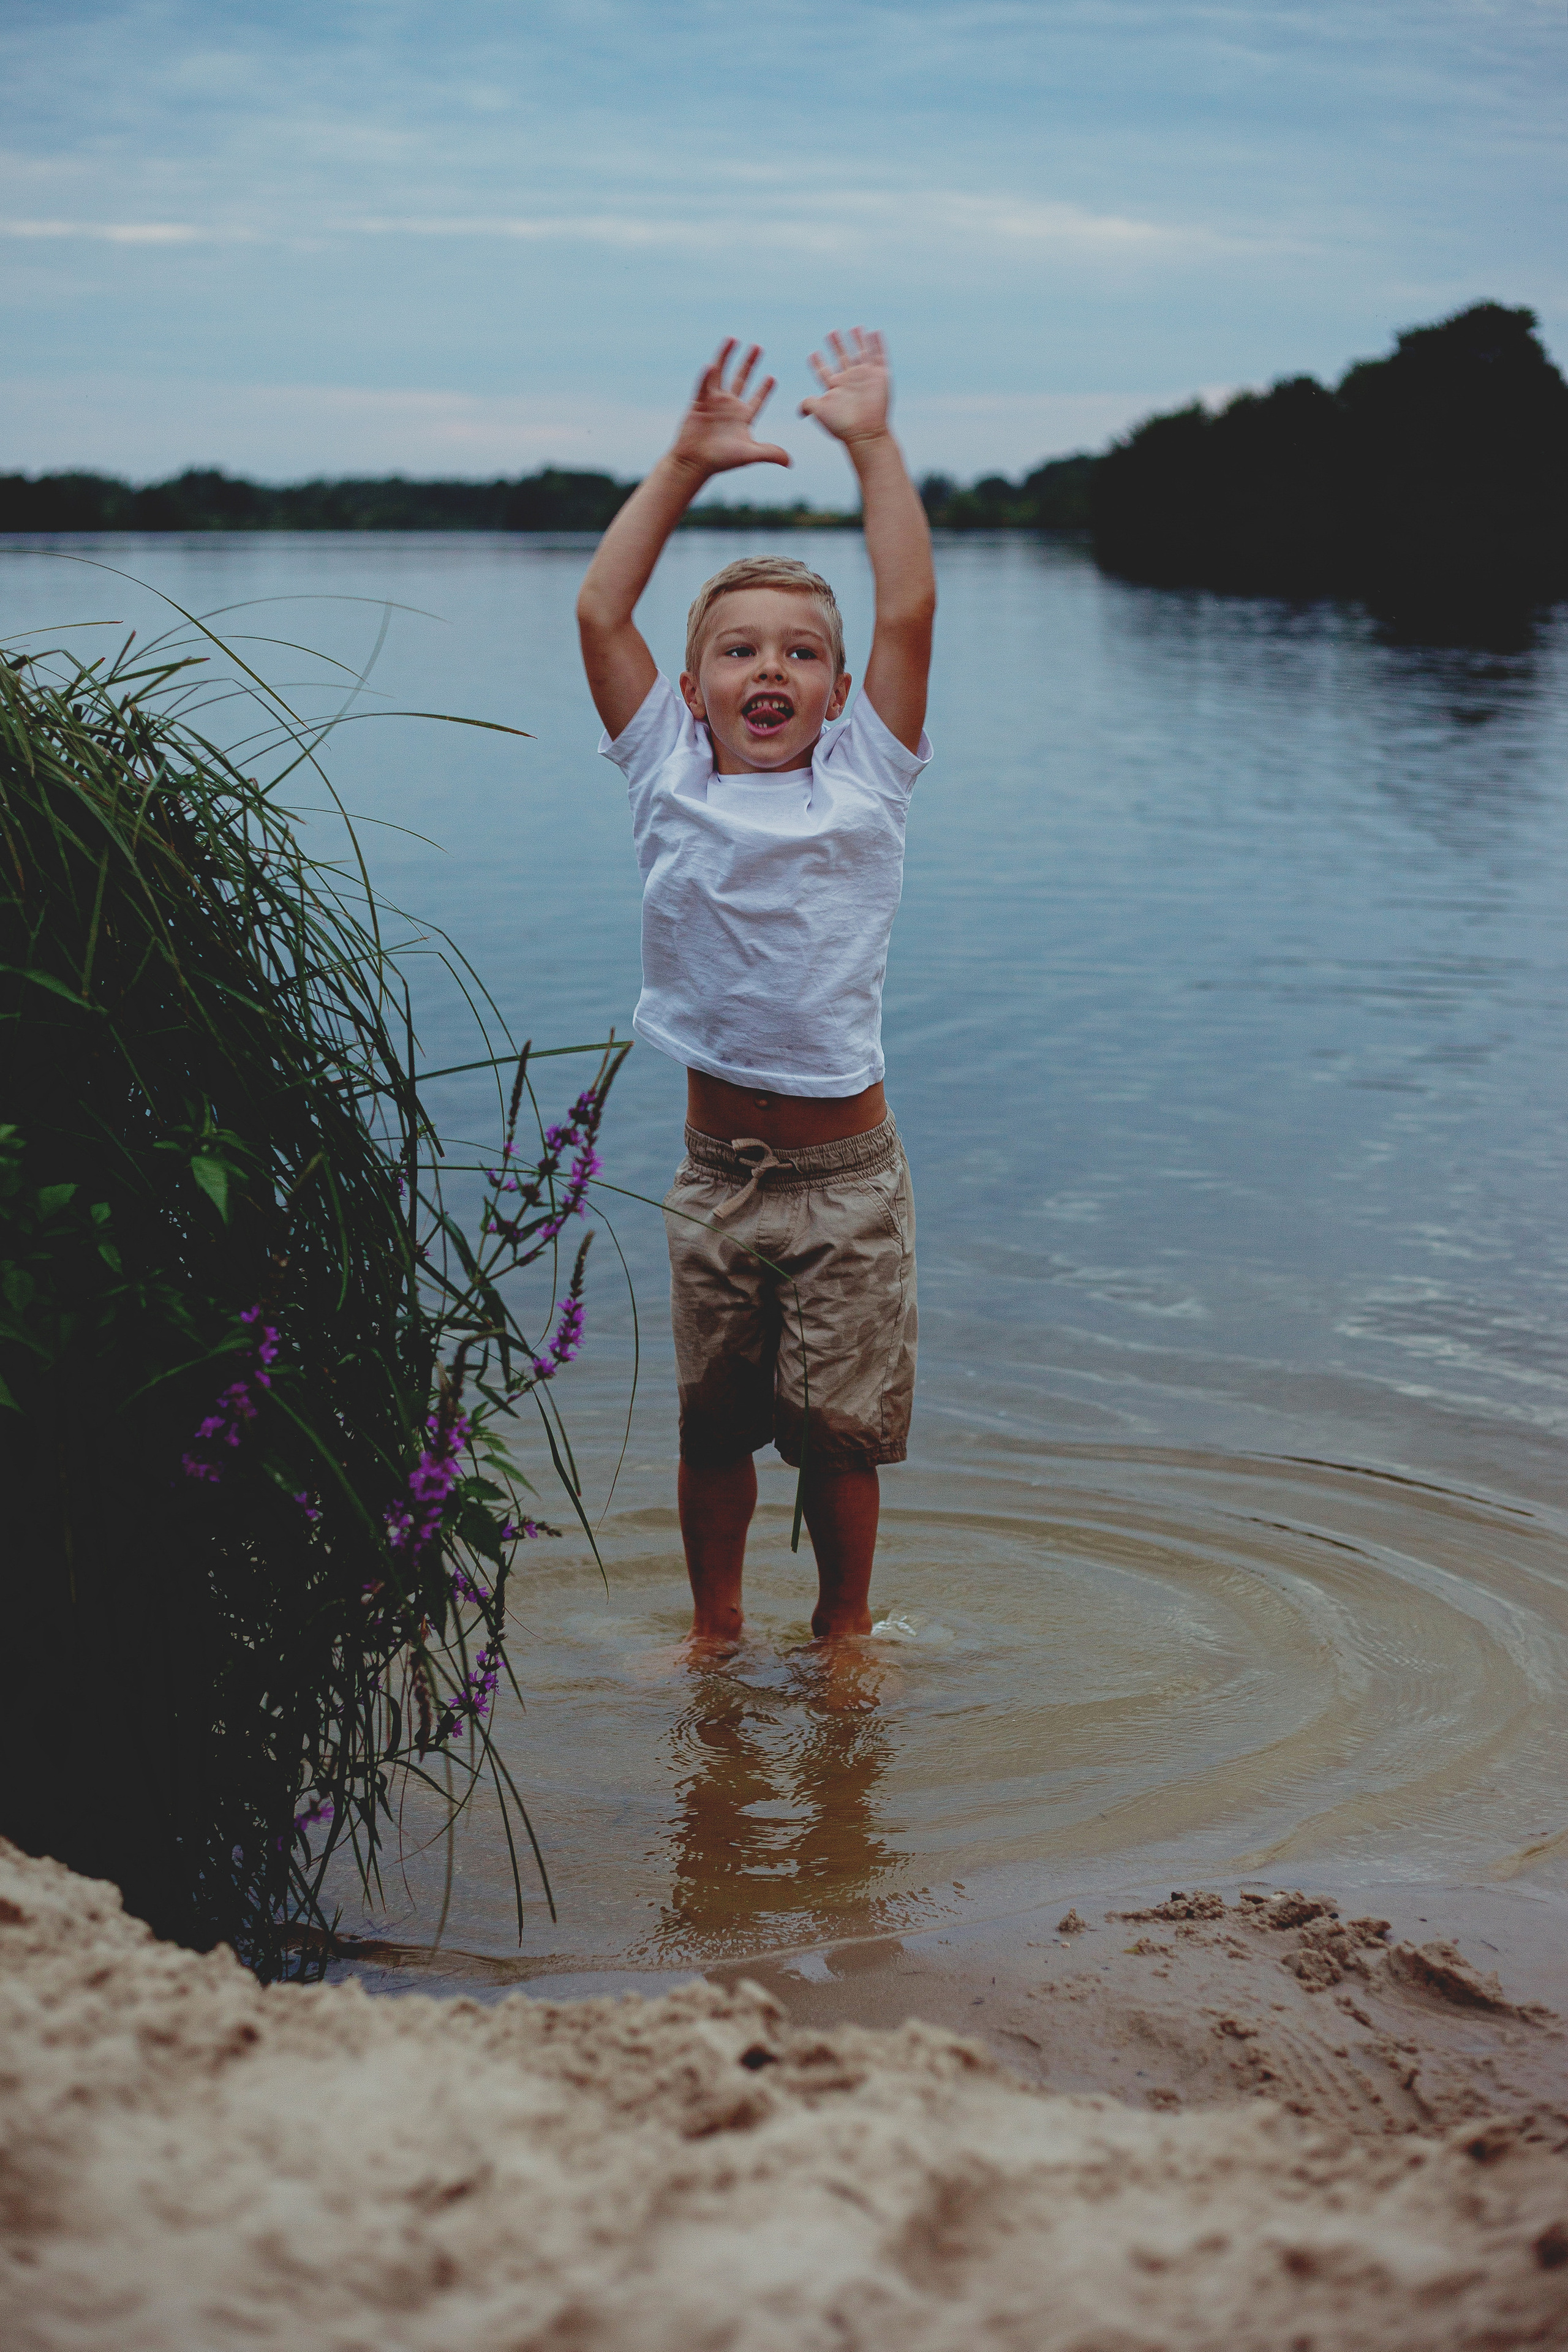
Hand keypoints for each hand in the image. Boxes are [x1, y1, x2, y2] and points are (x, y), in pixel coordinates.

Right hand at [670, 341, 790, 476]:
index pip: (756, 399)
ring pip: (721, 374)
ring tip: (733, 338)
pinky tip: (712, 364)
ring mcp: (713, 402)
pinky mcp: (699, 403)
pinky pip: (703, 385)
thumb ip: (770, 453)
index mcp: (743, 417)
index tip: (772, 377)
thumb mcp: (749, 455)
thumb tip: (790, 462)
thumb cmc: (721, 460)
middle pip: (741, 379)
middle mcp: (729, 407)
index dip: (764, 389)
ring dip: (726, 356)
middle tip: (758, 346)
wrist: (694, 463)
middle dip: (749, 363)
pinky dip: (707, 375)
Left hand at [799, 327, 891, 445]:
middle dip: (836, 346)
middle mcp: (849, 380)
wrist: (865, 432)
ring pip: (861, 353)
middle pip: (842, 358)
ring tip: (854, 328)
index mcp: (834, 386)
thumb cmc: (841, 424)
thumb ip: (807, 404)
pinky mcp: (880, 376)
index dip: (818, 363)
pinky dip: (878, 344)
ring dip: (858, 341)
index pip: (824, 370)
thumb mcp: (819, 412)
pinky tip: (874, 332)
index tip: (812, 353)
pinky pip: (880, 356)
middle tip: (831, 333)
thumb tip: (799, 412)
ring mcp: (865, 377)